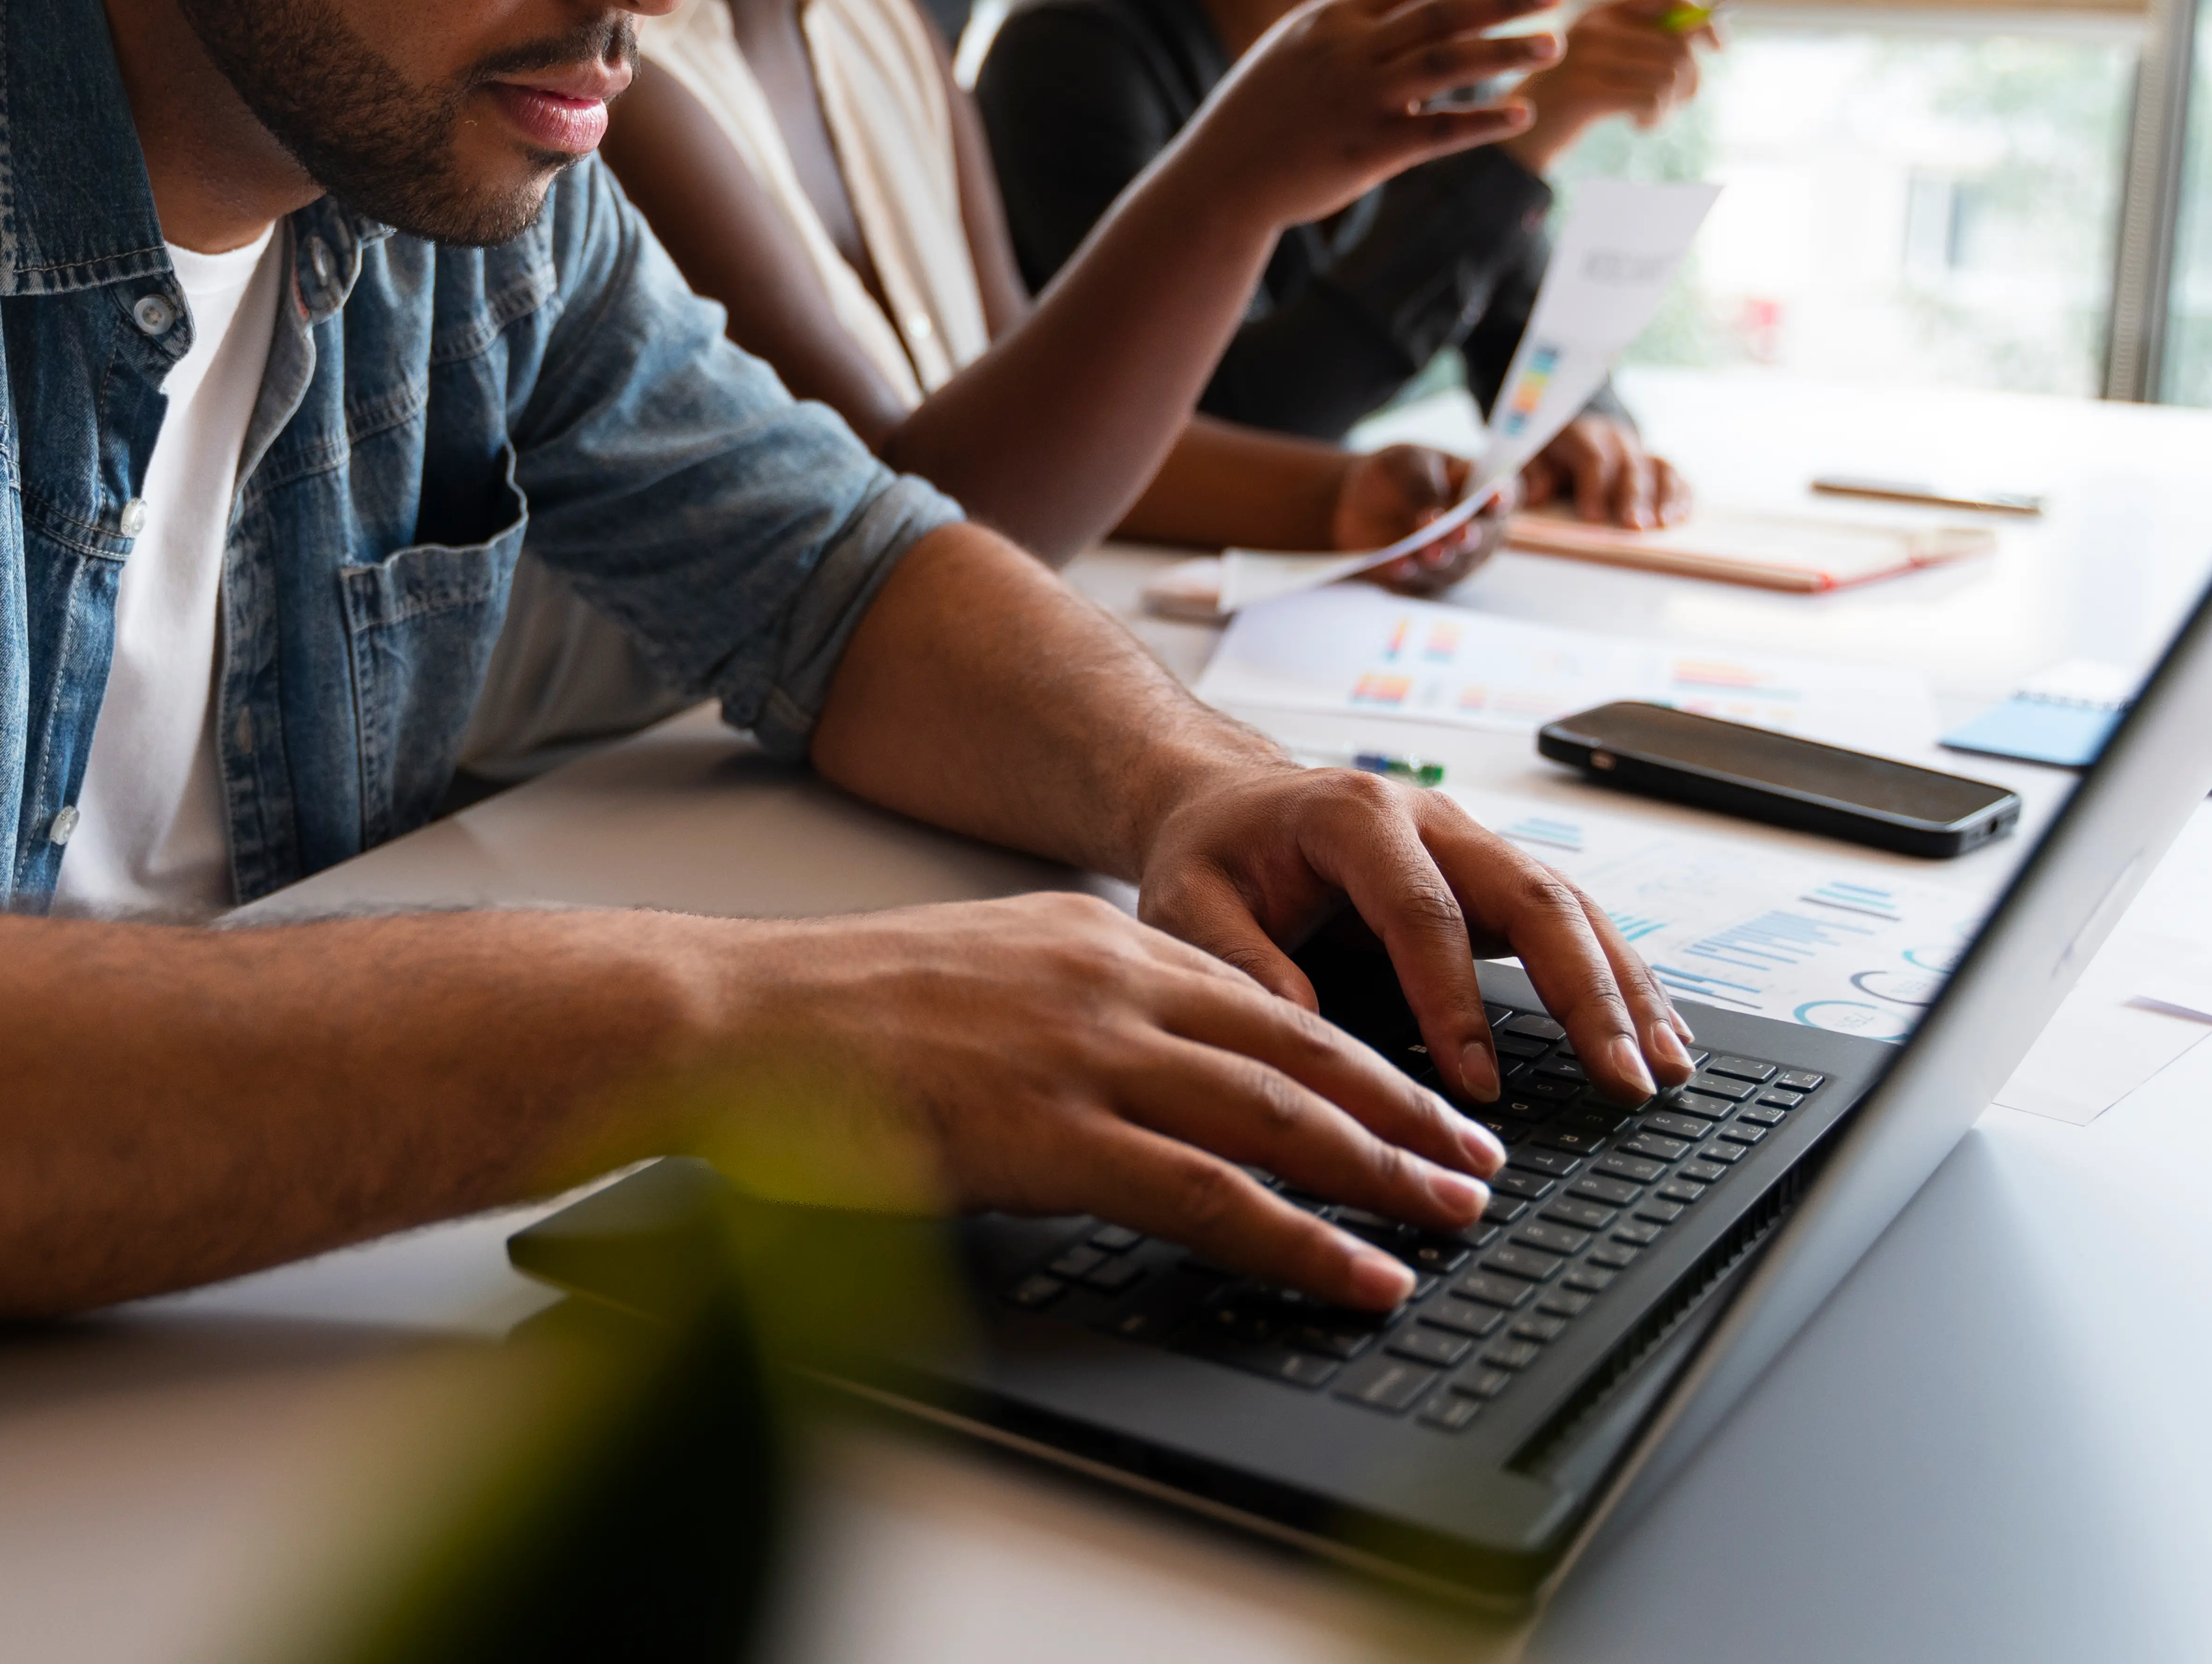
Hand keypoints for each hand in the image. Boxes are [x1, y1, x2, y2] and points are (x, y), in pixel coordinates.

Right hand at [717, 893, 1520, 1309]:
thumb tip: (1115, 1057)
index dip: (1349, 1050)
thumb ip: (1056, 1003)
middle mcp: (1108, 985)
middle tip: (1473, 1155)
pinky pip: (1216, 1197)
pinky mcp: (1059, 1137)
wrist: (739, 1022)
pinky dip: (1305, 1240)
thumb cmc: (829, 1018)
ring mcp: (1088, 1059)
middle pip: (1299, 1050)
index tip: (1406, 1091)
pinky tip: (1359, 1271)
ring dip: (1383, 1171)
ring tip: (1453, 1212)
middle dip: (1402, 1108)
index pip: (1255, 997)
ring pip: (1281, 1117)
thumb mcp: (971, 976)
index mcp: (1087, 939)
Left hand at [1123, 767, 1692, 1297]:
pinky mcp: (1490, 878)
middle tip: (1624, 1075)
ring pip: (1568, 906)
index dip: (1454, 999)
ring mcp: (1471, 844)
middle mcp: (1430, 819)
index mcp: (1354, 816)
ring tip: (1665, 1067)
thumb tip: (1312, 1042)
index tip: (1479, 1085)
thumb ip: (1241, 966)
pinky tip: (1655, 1032)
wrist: (1224, 804)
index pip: (1423, 910)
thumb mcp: (1187, 905)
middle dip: (1586, 991)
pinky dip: (1616, 978)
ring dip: (1623, 988)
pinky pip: (1568, 922)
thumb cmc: (1210, 857)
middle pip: (1531, 895)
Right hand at [1177, 0, 1564, 231]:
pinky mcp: (1366, 150)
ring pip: (1449, 61)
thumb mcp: (1295, 51)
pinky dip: (1485, 120)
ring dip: (1507, 49)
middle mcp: (1347, 49)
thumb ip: (1351, 28)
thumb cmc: (1259, 116)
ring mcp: (1357, 98)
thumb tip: (1411, 11)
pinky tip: (1523, 113)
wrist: (1217, 180)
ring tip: (1554, 43)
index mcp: (1330, 18)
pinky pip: (1439, 129)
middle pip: (1444, 11)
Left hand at [1327, 442, 1505, 592]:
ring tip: (1428, 550)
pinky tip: (1399, 563)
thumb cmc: (1395, 475)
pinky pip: (1417, 581)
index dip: (1504, 496)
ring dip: (1441, 559)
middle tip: (1462, 533)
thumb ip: (1423, 486)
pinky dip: (1407, 573)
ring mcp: (1453, 563)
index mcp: (1482, 491)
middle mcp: (1478, 532)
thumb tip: (1434, 516)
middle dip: (1471, 536)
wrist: (1355, 502)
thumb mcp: (1406, 464)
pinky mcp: (1423, 582)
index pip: (1505, 494)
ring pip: (1453, 566)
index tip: (1496, 495)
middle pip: (1484, 539)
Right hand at [1497, 0, 1718, 175]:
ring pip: (1671, 73)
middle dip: (1690, 81)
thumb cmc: (1574, 101)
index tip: (1718, 46)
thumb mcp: (1605, 61)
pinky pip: (1653, 97)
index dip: (1705, 17)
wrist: (1517, 138)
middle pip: (1679, 44)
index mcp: (1603, 12)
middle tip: (1674, 103)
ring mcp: (1587, 58)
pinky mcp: (1585, 91)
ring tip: (1651, 116)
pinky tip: (1640, 125)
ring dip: (1672, 104)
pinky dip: (1656, 117)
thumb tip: (1710, 32)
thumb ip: (1647, 42)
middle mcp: (1595, 27)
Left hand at [1523, 413, 1690, 528]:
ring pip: (1661, 469)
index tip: (1592, 517)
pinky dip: (1682, 497)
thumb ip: (1533, 474)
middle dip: (1632, 497)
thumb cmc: (1553, 454)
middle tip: (1633, 525)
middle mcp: (1618, 441)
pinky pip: (1678, 479)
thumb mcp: (1533, 457)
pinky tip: (1681, 518)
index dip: (1593, 487)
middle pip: (1630, 466)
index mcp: (1584, 435)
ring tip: (1662, 524)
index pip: (1593, 458)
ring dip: (1665, 497)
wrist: (1578, 435)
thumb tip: (1537, 497)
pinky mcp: (1658, 467)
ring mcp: (1642, 453)